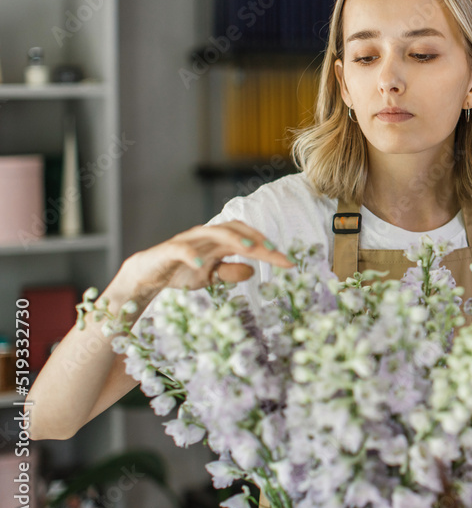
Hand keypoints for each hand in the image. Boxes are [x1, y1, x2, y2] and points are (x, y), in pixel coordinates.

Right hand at [110, 221, 292, 310]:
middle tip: (274, 252)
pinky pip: (181, 249)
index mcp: (219, 242)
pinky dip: (191, 254)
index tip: (289, 263)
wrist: (146, 277)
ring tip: (249, 249)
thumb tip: (251, 272)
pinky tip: (201, 264)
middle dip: (257, 239)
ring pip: (213, 232)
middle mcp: (206, 236)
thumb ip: (230, 272)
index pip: (249, 240)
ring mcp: (188, 240)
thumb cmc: (181, 272)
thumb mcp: (211, 277)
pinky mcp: (168, 250)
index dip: (268, 249)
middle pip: (236, 230)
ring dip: (232, 238)